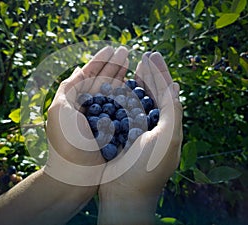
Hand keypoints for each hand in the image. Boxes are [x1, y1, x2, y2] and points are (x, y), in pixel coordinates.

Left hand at [44, 45, 128, 185]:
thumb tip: (80, 69)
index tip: (112, 48)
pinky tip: (136, 87)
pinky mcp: (113, 130)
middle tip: (126, 52)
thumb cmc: (66, 143)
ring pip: (114, 93)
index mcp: (75, 101)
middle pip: (103, 81)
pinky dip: (129, 98)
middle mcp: (89, 107)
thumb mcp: (60, 110)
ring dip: (122, 77)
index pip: (89, 75)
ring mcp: (102, 119)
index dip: (100, 61)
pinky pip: (123, 110)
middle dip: (114, 65)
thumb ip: (69, 88)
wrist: (75, 176)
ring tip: (132, 63)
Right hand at [98, 52, 182, 224]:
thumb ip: (172, 111)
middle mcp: (150, 125)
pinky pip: (117, 110)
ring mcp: (132, 129)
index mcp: (165, 125)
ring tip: (128, 66)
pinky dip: (116, 97)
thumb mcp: (168, 138)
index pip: (165, 93)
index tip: (152, 55)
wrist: (124, 194)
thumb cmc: (148, 169)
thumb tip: (174, 85)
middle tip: (142, 56)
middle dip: (148, 74)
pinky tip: (113, 86)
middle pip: (151, 93)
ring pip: (134, 99)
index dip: (160, 73)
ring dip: (132, 82)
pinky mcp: (116, 133)